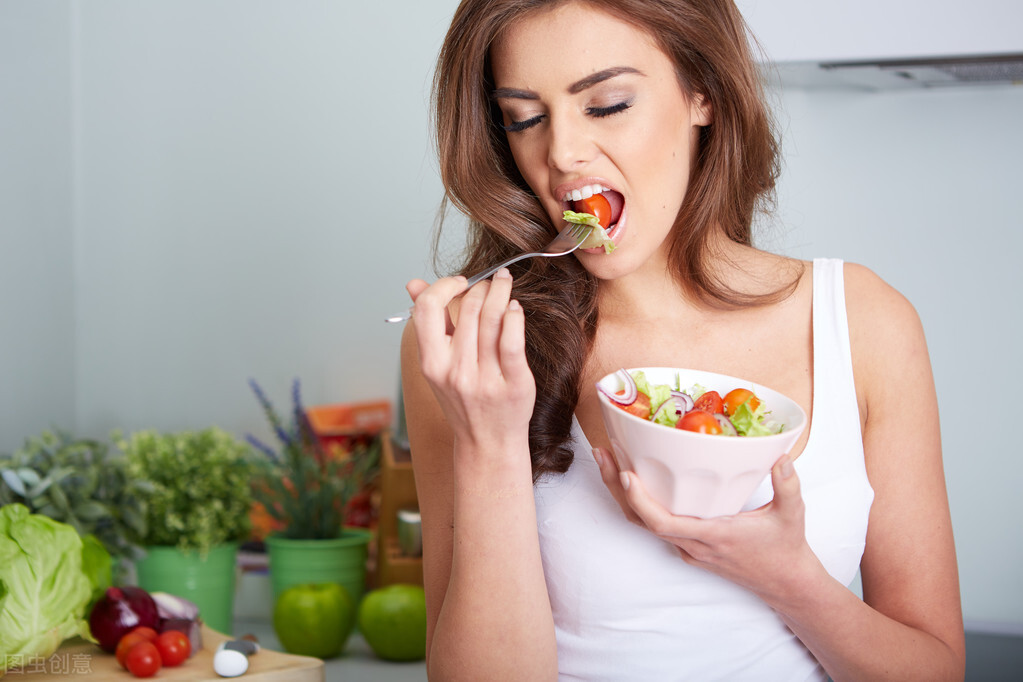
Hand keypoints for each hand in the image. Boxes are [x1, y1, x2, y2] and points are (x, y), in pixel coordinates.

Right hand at [407, 270, 535, 453]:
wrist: (487, 443)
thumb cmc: (462, 399)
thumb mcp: (438, 364)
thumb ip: (429, 322)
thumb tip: (413, 284)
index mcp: (432, 363)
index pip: (428, 309)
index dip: (444, 286)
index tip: (460, 283)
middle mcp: (456, 371)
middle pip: (469, 308)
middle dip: (482, 285)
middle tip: (491, 280)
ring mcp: (485, 379)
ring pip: (493, 318)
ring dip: (501, 292)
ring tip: (504, 283)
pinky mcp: (514, 385)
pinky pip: (514, 341)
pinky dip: (515, 317)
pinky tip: (515, 309)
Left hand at [592, 445, 821, 601]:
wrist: (784, 582)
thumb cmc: (785, 547)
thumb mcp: (792, 514)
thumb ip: (788, 485)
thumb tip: (783, 457)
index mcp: (714, 535)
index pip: (665, 524)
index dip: (640, 501)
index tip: (627, 474)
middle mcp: (694, 544)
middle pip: (642, 520)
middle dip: (617, 488)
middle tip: (603, 453)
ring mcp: (689, 548)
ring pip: (644, 525)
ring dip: (623, 495)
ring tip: (609, 460)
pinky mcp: (689, 548)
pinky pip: (656, 526)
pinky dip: (639, 503)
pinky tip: (635, 479)